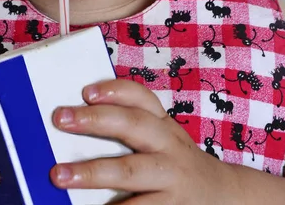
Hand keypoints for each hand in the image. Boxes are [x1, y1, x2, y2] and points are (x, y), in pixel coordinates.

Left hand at [50, 79, 239, 203]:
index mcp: (162, 124)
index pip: (141, 98)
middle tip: (60, 119)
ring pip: (130, 170)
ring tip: (60, 175)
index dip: (115, 90)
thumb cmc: (176, 163)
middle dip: (95, 121)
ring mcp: (170, 178)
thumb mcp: (163, 139)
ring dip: (92, 172)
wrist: (224, 197)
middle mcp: (168, 145)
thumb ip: (131, 129)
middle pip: (132, 125)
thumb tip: (77, 122)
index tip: (86, 91)